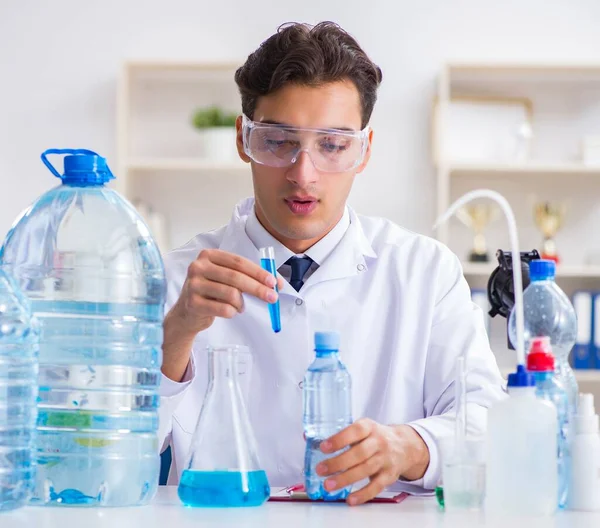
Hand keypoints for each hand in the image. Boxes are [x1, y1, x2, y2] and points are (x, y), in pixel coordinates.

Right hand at [162, 249, 283, 380]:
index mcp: (208, 255)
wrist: (187, 313)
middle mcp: (198, 267)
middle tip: (272, 298)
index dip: (258, 272)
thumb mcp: (226, 279)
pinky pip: (223, 309)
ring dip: (242, 303)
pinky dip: (232, 312)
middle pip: (236, 277)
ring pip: (230, 293)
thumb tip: (277, 284)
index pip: (238, 262)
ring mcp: (193, 285)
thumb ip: (248, 277)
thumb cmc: (212, 293)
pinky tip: (230, 311)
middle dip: (258, 288)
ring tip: (241, 307)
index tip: (273, 282)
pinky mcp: (192, 303)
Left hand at [316, 419, 429, 505]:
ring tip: (328, 485)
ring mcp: (385, 459)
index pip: (354, 431)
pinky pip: (376, 487)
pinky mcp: (389, 475)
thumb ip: (338, 434)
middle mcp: (378, 442)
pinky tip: (350, 499)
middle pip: (358, 454)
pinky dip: (363, 494)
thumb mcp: (361, 428)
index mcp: (369, 427)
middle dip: (338, 463)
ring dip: (345, 479)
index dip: (339, 439)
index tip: (323, 447)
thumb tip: (307, 437)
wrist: (404, 445)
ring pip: (365, 470)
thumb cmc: (374, 437)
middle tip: (320, 469)